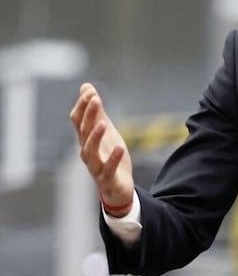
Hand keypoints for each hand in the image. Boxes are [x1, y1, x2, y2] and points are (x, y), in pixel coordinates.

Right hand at [70, 83, 134, 216]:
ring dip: (96, 136)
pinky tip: (120, 148)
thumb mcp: (105, 131)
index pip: (78, 120)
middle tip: (95, 99)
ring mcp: (96, 166)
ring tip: (104, 123)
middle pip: (84, 132)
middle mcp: (87, 151)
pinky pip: (108, 169)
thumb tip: (86, 87)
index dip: (83, 106)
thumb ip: (97, 111)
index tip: (89, 91)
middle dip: (89, 115)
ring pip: (90, 151)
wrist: (118, 187)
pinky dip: (113, 159)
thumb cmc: (108, 157)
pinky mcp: (107, 178)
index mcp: (86, 139)